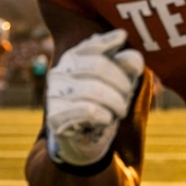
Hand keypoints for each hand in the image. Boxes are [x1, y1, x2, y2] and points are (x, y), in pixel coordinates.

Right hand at [45, 29, 144, 166]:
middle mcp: (59, 72)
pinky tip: (105, 120)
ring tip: (118, 112)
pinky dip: (104, 116)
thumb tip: (125, 44)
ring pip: (95, 89)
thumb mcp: (121, 81)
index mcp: (73, 58)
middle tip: (126, 99)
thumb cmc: (104, 106)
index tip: (131, 59)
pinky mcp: (55, 116)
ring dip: (116, 104)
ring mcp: (54, 94)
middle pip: (99, 66)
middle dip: (122, 84)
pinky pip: (87, 110)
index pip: (96, 45)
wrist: (85, 141)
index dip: (116, 53)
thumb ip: (126, 62)